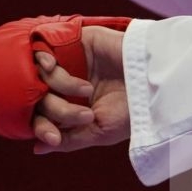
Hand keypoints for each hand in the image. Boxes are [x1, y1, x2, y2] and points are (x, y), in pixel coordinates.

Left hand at [30, 25, 129, 153]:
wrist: (154, 81)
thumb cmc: (132, 110)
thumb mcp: (99, 131)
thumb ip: (68, 139)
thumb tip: (37, 148)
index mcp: (72, 106)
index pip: (41, 117)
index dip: (41, 128)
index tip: (54, 137)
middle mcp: (67, 83)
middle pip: (38, 97)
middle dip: (56, 110)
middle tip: (85, 116)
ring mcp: (70, 62)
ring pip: (39, 74)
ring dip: (59, 86)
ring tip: (88, 91)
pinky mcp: (75, 41)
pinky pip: (43, 48)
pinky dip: (42, 59)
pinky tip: (54, 67)